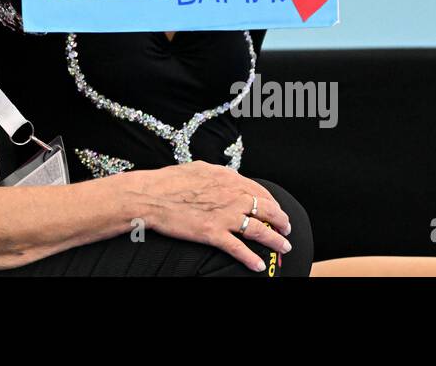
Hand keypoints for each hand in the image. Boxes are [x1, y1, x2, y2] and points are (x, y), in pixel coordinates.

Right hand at [119, 162, 292, 271]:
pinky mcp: (213, 233)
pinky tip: (258, 265)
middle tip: (286, 228)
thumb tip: (224, 176)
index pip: (258, 190)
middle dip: (281, 220)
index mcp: (226, 178)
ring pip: (259, 230)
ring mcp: (223, 215)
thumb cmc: (167, 182)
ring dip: (275, 240)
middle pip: (266, 209)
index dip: (271, 202)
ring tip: (284, 247)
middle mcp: (230, 195)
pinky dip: (251, 259)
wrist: (149, 196)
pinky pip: (239, 249)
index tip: (275, 209)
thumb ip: (215, 174)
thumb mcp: (196, 169)